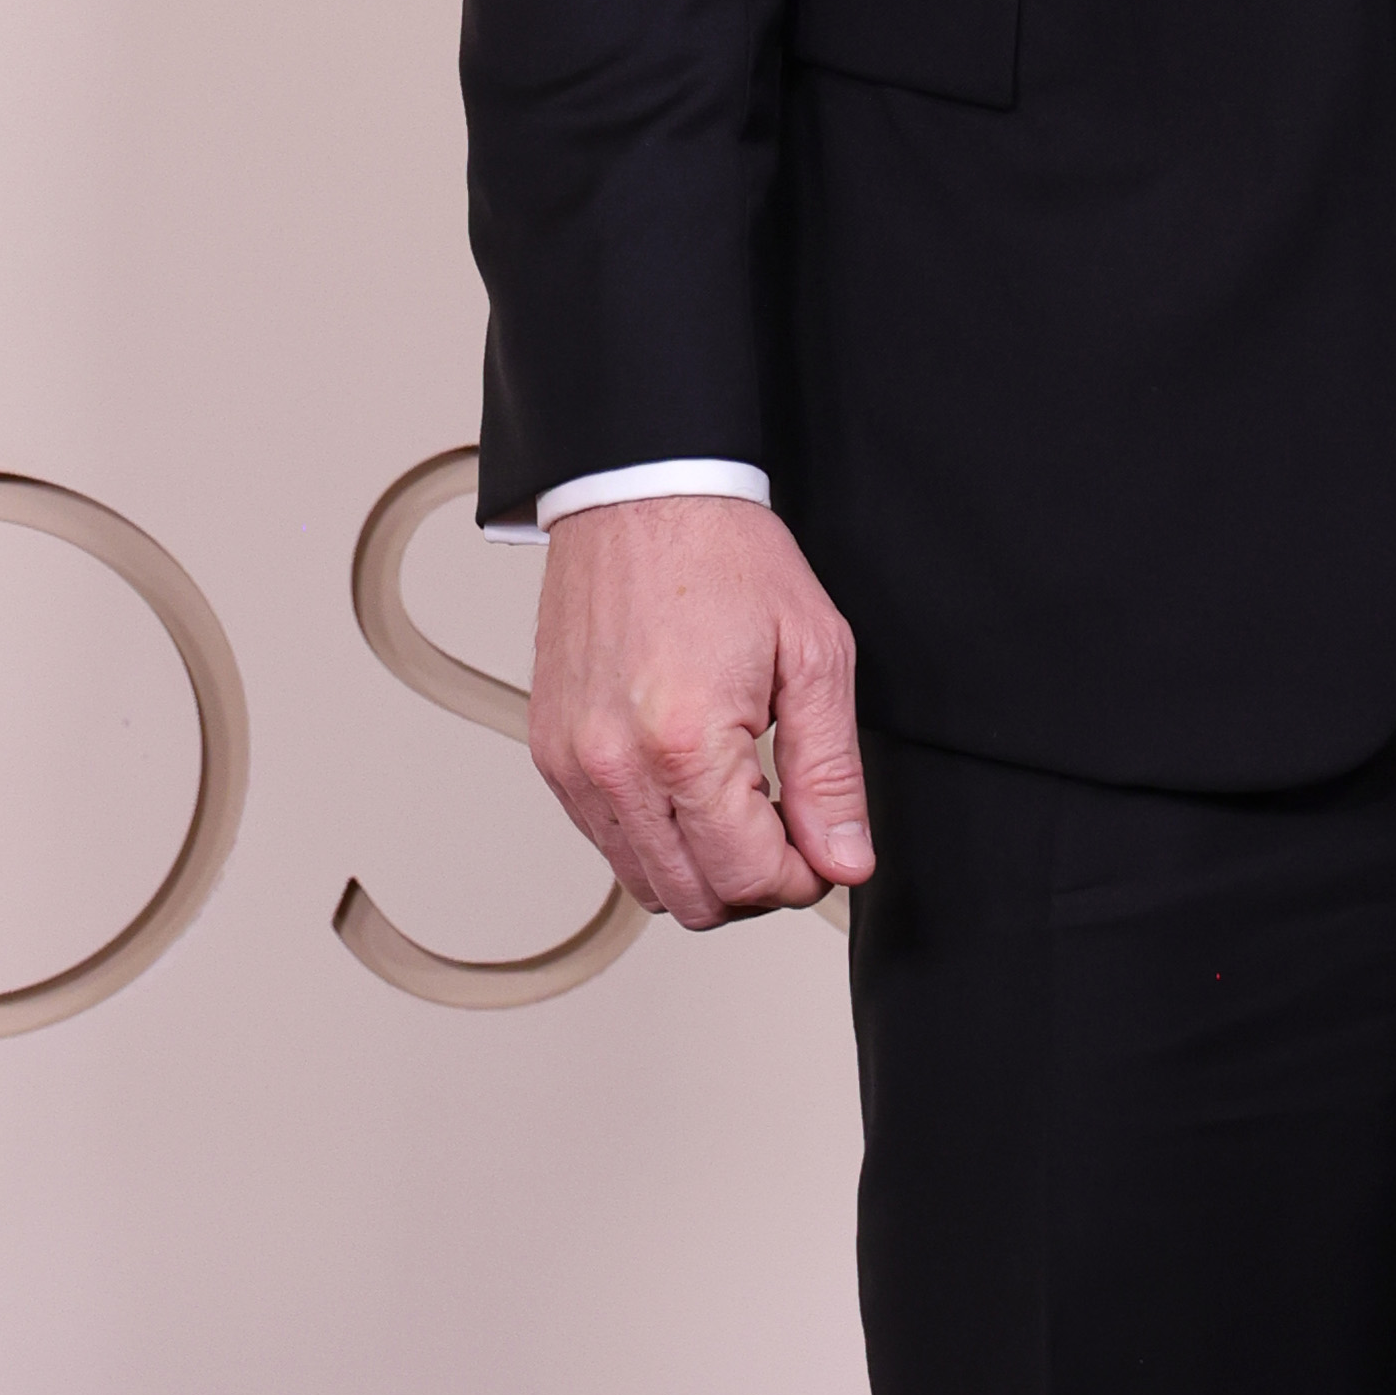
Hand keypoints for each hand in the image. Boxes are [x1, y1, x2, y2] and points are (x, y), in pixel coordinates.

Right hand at [527, 491, 872, 929]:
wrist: (640, 495)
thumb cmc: (723, 556)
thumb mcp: (814, 657)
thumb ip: (831, 774)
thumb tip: (844, 857)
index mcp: (685, 743)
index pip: (749, 876)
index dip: (804, 878)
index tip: (822, 851)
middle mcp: (615, 764)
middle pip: (694, 899)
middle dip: (755, 884)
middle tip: (789, 833)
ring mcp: (573, 764)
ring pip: (645, 883)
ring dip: (703, 868)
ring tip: (742, 805)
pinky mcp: (551, 755)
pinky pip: (606, 840)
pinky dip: (656, 839)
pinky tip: (692, 788)